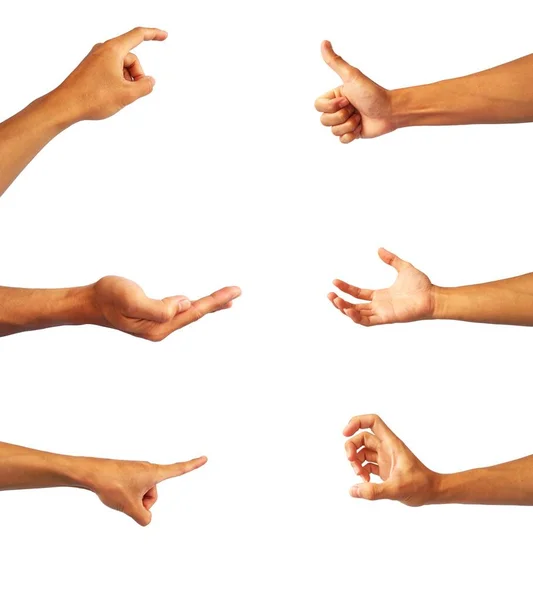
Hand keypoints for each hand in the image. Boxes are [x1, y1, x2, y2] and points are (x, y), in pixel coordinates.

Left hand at [53, 27, 167, 121]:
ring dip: (127, 81)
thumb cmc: (93, 97)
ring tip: (118, 96)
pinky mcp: (92, 68)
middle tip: (132, 93)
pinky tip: (111, 95)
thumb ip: (144, 86)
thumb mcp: (127, 94)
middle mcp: (103, 49)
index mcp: (113, 49)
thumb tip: (150, 81)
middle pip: (131, 59)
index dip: (153, 34)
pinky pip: (113, 71)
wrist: (66, 105)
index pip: (138, 35)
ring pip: (122, 67)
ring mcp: (96, 58)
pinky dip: (118, 82)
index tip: (164, 36)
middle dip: (137, 75)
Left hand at [86, 455, 206, 525]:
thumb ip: (144, 518)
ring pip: (142, 495)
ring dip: (132, 501)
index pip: (179, 469)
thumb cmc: (113, 486)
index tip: (205, 458)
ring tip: (118, 496)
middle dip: (143, 504)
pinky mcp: (127, 474)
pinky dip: (125, 496)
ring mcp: (137, 471)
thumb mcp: (131, 507)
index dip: (193, 465)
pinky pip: (133, 491)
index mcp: (154, 473)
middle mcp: (148, 469)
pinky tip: (113, 493)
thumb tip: (146, 519)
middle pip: (153, 495)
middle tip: (127, 500)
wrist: (91, 473)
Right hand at [93, 276, 240, 340]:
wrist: (89, 302)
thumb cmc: (107, 297)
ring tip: (228, 299)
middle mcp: (161, 328)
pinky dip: (195, 305)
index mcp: (158, 326)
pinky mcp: (154, 317)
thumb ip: (157, 307)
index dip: (215, 300)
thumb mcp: (130, 300)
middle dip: (217, 302)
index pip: (194, 312)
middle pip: (195, 314)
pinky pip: (181, 311)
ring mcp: (158, 324)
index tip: (235, 291)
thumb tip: (184, 304)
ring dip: (209, 305)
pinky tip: (198, 303)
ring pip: (190, 313)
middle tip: (238, 291)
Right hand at [315, 41, 394, 142]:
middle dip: (341, 117)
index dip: (331, 106)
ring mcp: (345, 122)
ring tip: (360, 118)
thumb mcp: (352, 76)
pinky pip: (341, 140)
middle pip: (324, 120)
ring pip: (333, 131)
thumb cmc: (373, 93)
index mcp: (335, 95)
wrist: (390, 111)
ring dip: (349, 125)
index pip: (318, 106)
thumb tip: (323, 42)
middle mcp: (338, 109)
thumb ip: (335, 62)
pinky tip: (360, 128)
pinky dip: (351, 136)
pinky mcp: (352, 134)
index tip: (347, 100)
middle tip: (355, 109)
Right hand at [328, 248, 433, 325]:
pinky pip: (367, 321)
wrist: (433, 296)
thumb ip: (391, 259)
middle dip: (339, 302)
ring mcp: (381, 313)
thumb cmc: (422, 285)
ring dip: (344, 309)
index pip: (358, 293)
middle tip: (329, 295)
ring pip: (356, 314)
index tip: (335, 282)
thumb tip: (379, 249)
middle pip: (353, 306)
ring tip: (335, 301)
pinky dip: (356, 318)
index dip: (346, 288)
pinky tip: (348, 310)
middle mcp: (379, 306)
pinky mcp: (386, 319)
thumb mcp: (403, 267)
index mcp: (380, 296)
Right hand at [344, 414, 437, 505]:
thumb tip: (353, 490)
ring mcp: (385, 457)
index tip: (345, 433)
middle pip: (362, 437)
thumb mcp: (397, 489)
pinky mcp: (385, 468)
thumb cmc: (421, 486)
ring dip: (356, 462)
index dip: (356, 422)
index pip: (372, 421)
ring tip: (361, 477)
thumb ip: (375, 491)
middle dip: (352, 447)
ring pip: (363, 451)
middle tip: (351, 461)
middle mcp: (386, 447)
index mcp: (391, 443)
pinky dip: (362, 471)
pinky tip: (366, 482)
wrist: (433, 492)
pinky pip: (367, 464)